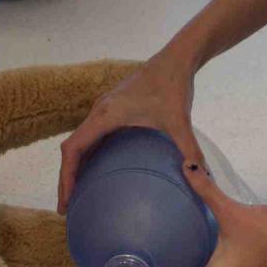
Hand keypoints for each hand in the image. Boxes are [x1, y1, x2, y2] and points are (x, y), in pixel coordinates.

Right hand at [57, 55, 199, 212]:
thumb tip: (200, 177)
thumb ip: (190, 150)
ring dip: (74, 167)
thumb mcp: (180, 121)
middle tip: (66, 208)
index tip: (66, 200)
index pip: (74, 149)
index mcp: (106, 115)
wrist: (176, 58)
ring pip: (79, 142)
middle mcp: (99, 112)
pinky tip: (97, 171)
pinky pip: (91, 136)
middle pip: (71, 149)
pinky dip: (87, 156)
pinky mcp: (113, 109)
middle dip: (66, 179)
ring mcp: (104, 109)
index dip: (67, 176)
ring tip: (76, 195)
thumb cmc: (174, 85)